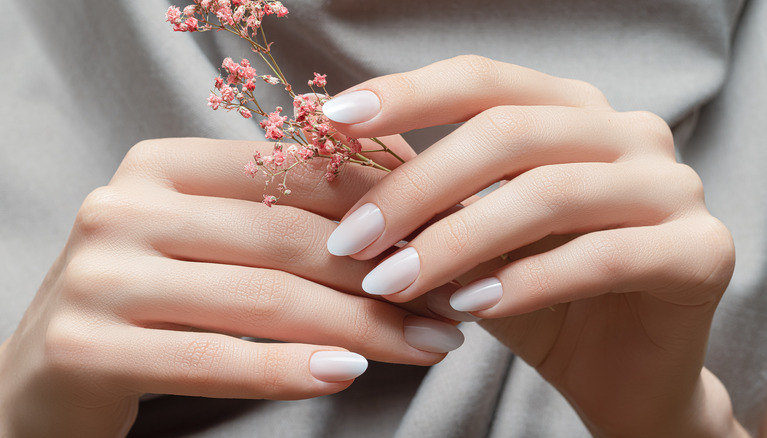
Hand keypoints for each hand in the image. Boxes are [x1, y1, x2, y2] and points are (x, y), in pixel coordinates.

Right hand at [0, 138, 462, 436]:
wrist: (42, 376)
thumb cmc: (149, 303)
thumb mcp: (206, 243)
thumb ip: (278, 220)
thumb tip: (404, 221)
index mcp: (159, 165)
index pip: (290, 174)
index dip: (379, 207)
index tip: (448, 237)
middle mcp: (124, 206)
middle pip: (284, 239)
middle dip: (383, 275)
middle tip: (451, 303)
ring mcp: (99, 275)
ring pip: (262, 299)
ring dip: (361, 327)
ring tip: (425, 344)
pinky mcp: (85, 347)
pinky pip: (215, 360)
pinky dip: (290, 369)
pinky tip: (348, 374)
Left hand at [324, 56, 744, 436]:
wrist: (619, 372)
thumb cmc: (537, 297)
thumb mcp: (474, 240)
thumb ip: (434, 202)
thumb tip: (348, 174)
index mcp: (573, 111)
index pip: (483, 81)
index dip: (408, 94)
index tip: (335, 122)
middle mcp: (629, 132)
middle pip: (508, 133)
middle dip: (417, 190)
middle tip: (353, 243)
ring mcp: (673, 186)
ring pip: (548, 193)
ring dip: (457, 241)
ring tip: (395, 284)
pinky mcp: (703, 250)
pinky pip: (603, 256)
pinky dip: (525, 283)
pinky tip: (470, 308)